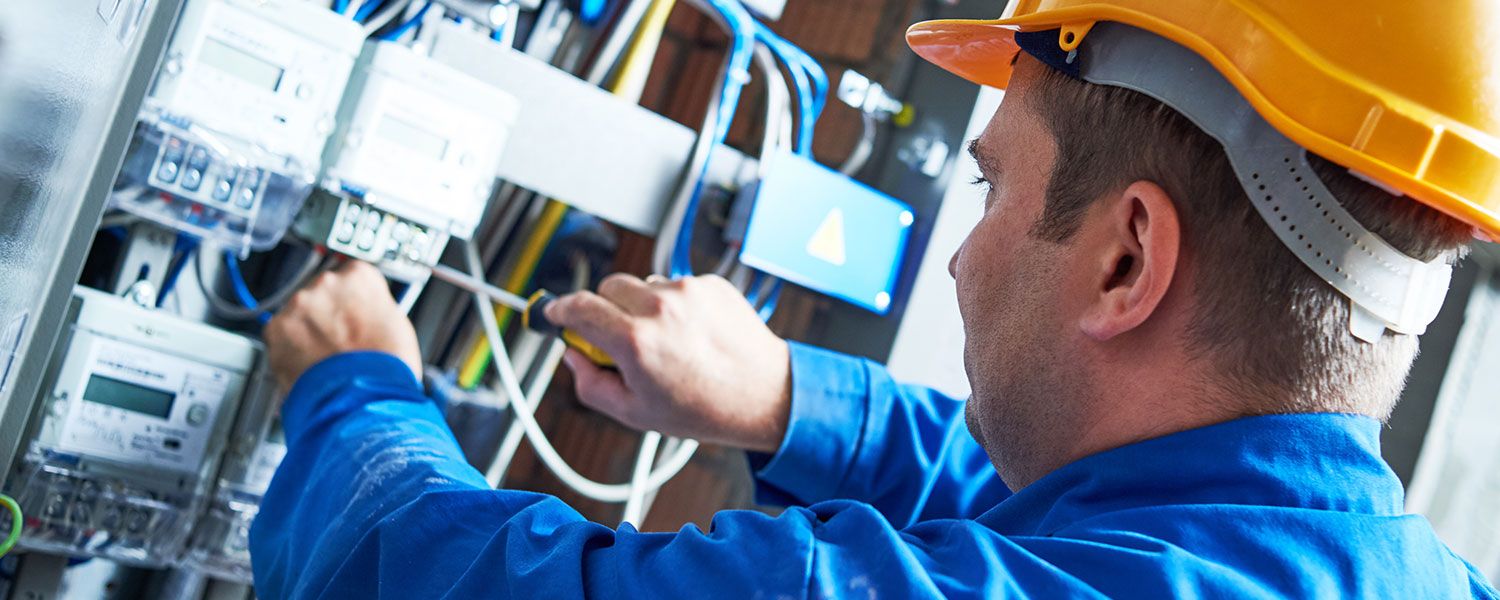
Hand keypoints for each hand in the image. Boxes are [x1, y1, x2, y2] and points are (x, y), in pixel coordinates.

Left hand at [264, 261, 421, 391]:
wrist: (362, 398)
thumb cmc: (385, 367)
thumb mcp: (396, 324)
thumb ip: (373, 308)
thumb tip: (365, 311)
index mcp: (360, 276)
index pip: (351, 274)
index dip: (352, 299)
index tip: (351, 311)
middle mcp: (327, 282)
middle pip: (321, 291)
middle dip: (327, 313)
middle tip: (339, 339)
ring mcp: (300, 303)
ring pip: (299, 312)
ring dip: (307, 329)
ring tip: (325, 356)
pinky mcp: (276, 328)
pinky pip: (280, 334)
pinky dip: (289, 348)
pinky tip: (309, 363)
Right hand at [545, 274, 791, 453]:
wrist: (765, 394)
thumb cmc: (704, 409)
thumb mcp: (635, 413)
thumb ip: (590, 383)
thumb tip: (572, 356)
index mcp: (635, 341)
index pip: (578, 307)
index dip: (560, 310)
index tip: (555, 314)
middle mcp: (660, 308)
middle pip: (607, 288)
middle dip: (603, 309)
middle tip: (616, 338)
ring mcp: (688, 291)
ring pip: (642, 285)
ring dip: (641, 306)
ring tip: (666, 342)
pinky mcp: (711, 283)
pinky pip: (676, 285)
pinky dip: (674, 303)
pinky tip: (691, 333)